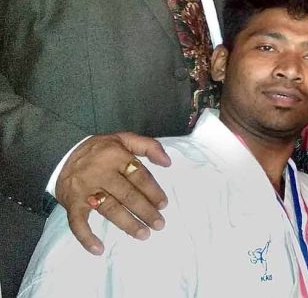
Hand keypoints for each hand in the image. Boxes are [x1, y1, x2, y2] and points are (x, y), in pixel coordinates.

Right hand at [55, 132, 170, 254]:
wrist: (60, 153)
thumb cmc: (100, 149)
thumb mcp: (124, 138)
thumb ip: (149, 146)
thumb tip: (168, 162)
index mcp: (116, 156)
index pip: (139, 176)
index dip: (153, 191)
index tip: (163, 204)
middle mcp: (101, 173)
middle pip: (128, 195)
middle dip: (146, 211)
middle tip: (159, 224)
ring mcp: (85, 189)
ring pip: (109, 209)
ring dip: (127, 224)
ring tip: (143, 234)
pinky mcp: (71, 203)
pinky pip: (78, 223)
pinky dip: (86, 237)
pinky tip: (98, 250)